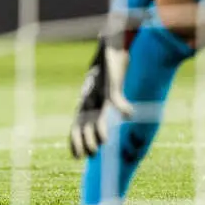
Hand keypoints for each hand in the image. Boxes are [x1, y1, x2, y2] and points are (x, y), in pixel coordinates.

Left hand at [68, 33, 133, 158]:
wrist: (108, 47)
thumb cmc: (104, 72)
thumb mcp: (98, 91)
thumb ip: (99, 108)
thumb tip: (104, 125)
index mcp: (84, 104)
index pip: (75, 127)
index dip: (75, 142)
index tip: (78, 157)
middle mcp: (88, 100)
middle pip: (83, 125)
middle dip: (86, 141)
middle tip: (93, 153)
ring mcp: (99, 93)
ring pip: (97, 116)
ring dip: (99, 131)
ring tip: (104, 141)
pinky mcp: (111, 84)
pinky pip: (117, 99)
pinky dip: (123, 108)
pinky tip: (129, 115)